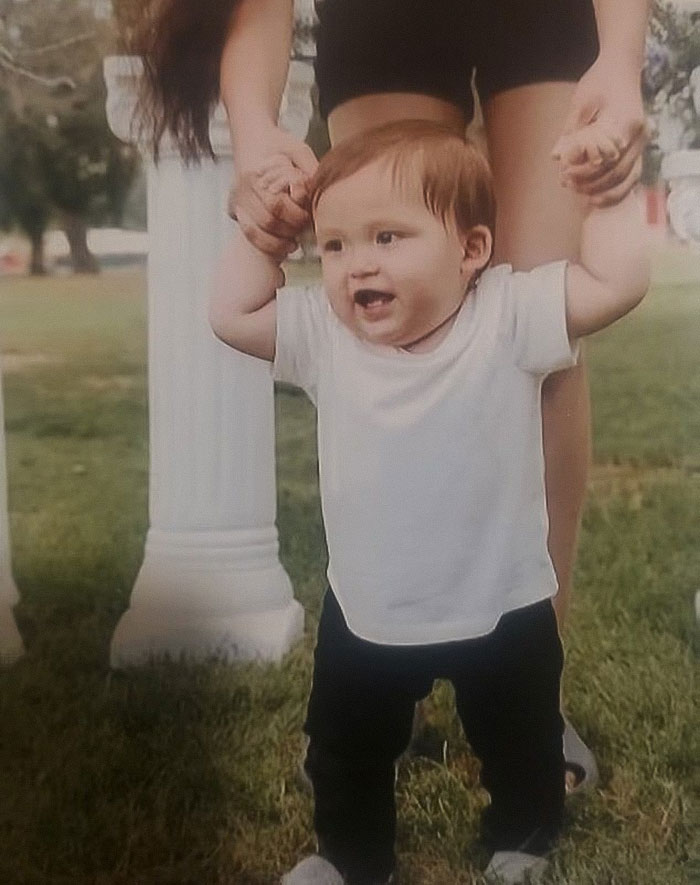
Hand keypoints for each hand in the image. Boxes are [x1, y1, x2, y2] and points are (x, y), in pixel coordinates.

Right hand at [229, 126, 317, 258]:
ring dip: (278, 243)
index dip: (296, 216)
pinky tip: (282, 246)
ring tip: (294, 243)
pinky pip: (249, 235)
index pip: (276, 205)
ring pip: (255, 233)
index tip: (309, 216)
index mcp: (256, 174)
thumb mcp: (298, 150)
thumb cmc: (278, 145)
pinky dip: (266, 244)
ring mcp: (236, 201)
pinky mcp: (234, 210)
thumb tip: (317, 194)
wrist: (252, 139)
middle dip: (290, 230)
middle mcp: (242, 189)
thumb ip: (310, 170)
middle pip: (267, 222)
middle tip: (304, 229)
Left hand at [552, 57, 647, 206]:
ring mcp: (642, 143)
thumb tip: (556, 158)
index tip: (564, 174)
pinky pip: (631, 177)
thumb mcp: (580, 103)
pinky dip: (615, 191)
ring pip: (626, 179)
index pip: (605, 158)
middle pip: (615, 172)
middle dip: (589, 183)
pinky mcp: (638, 148)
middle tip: (566, 183)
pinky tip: (595, 198)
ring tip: (576, 190)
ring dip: (600, 190)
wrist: (621, 67)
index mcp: (626, 123)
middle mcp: (639, 135)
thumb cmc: (599, 82)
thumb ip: (570, 133)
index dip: (583, 172)